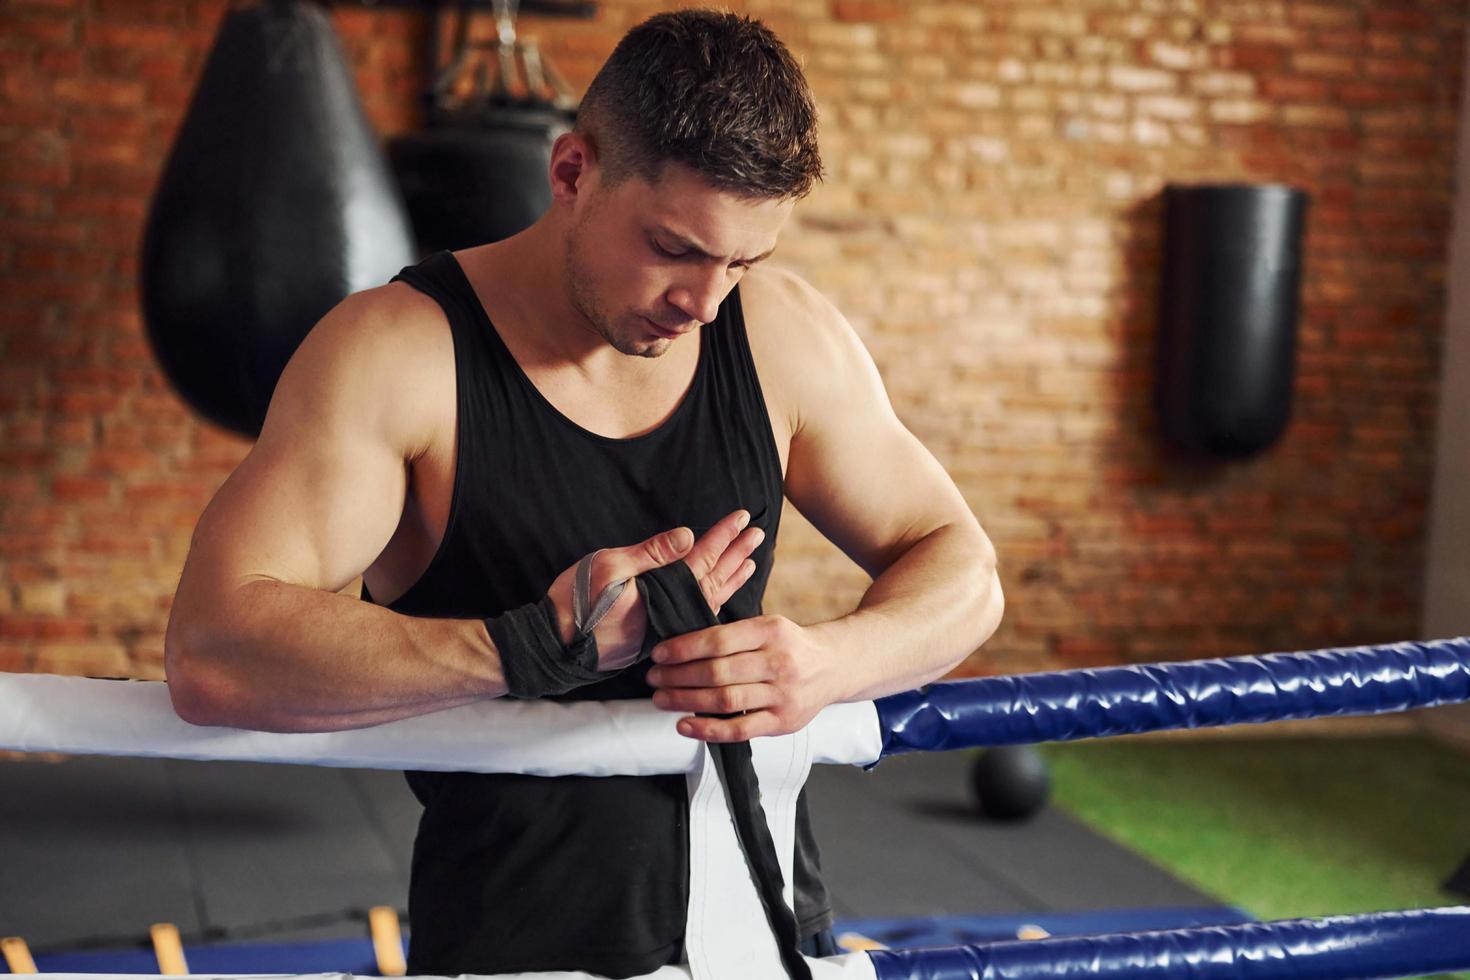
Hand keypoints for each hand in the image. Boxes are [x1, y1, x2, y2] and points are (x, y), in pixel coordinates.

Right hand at [544, 509, 766, 671]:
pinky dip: (713, 598)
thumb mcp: (610, 567)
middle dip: (735, 553)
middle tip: (757, 533)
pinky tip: (721, 592)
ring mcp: (667, 625)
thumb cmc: (577, 602)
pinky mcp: (658, 634)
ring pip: (708, 598)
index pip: (701, 559)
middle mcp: (671, 611)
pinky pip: (697, 613)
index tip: (743, 518)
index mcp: (663, 591)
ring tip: (750, 561)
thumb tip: (689, 536)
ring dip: (729, 577)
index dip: (722, 537)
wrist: (557, 646)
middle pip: (713, 578)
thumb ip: (651, 553)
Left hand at [645, 614, 836, 741]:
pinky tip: (685, 725)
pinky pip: (740, 729)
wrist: (834, 666)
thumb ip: (733, 636)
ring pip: (725, 700)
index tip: (658, 654)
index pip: (718, 640)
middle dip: (678, 676)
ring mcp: (783, 694)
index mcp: (771, 630)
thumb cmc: (789, 645)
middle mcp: (779, 662)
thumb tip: (680, 647)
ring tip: (661, 699)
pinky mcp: (783, 721)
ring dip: (686, 700)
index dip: (683, 649)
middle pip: (718, 672)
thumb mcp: (767, 626)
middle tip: (653, 678)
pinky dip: (708, 729)